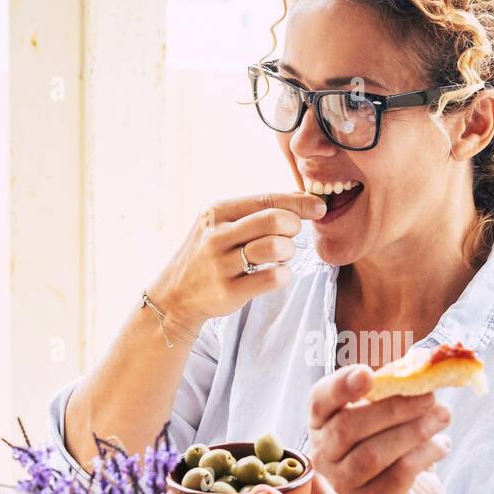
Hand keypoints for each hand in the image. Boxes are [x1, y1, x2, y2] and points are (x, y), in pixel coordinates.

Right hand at [149, 192, 326, 327]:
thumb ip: (257, 210)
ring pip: (274, 248)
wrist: (175, 295)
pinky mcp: (228, 291)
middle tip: (293, 236)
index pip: (266, 199)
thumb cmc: (209, 254)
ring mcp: (220, 264)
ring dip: (289, 251)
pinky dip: (284, 275)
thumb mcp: (222, 224)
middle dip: (293, 226)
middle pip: (273, 220)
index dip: (299, 203)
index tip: (318, 208)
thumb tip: (300, 198)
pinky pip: (271, 278)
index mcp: (217, 211)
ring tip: (283, 256)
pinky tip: (277, 274)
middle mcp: (216, 235)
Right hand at [308, 364, 452, 493]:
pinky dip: (424, 454)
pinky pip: (397, 475)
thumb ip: (397, 388)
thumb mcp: (393, 415)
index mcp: (323, 423)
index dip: (340, 386)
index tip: (367, 372)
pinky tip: (443, 444)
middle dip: (392, 408)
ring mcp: (345, 483)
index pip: (320, 400)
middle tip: (429, 396)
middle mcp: (325, 454)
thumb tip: (423, 361)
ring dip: (413, 430)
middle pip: (348, 427)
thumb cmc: (398, 450)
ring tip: (443, 416)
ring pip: (372, 454)